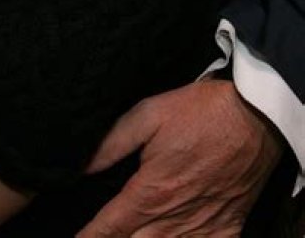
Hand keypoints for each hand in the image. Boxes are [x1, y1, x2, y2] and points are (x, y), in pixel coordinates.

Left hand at [76, 79, 283, 236]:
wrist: (254, 117)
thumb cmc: (199, 112)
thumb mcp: (148, 114)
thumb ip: (112, 144)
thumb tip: (84, 167)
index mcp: (151, 193)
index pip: (110, 227)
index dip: (90, 235)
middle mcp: (174, 219)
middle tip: (106, 233)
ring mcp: (203, 227)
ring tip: (134, 234)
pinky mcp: (228, 228)